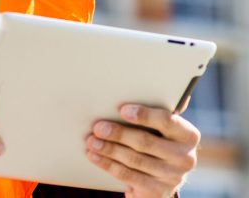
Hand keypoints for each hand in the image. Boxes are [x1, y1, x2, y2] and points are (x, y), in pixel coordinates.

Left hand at [85, 104, 199, 197]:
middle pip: (146, 142)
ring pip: (134, 160)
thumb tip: (125, 91)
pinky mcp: (158, 191)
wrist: (160, 179)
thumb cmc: (155, 143)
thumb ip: (151, 114)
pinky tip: (94, 156)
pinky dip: (108, 164)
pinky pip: (128, 176)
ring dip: (109, 149)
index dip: (144, 115)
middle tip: (98, 127)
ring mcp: (173, 176)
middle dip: (118, 134)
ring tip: (92, 141)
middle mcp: (185, 157)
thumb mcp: (160, 129)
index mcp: (188, 135)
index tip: (122, 110)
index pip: (167, 121)